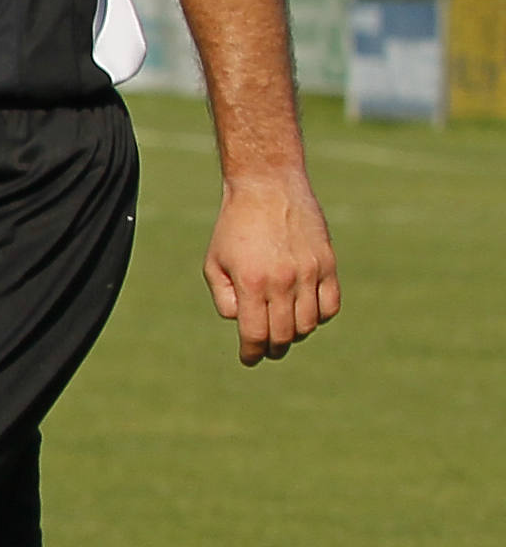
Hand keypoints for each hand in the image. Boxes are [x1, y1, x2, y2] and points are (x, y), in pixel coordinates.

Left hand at [205, 172, 340, 362]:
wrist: (267, 187)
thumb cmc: (234, 227)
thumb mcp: (215, 263)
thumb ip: (226, 298)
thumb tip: (243, 323)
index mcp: (252, 283)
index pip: (256, 334)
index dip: (251, 353)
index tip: (249, 359)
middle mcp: (283, 280)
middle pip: (284, 334)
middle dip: (273, 348)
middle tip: (267, 349)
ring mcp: (310, 272)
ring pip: (309, 324)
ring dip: (296, 334)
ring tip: (284, 330)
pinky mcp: (328, 263)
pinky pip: (331, 304)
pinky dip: (319, 317)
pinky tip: (306, 313)